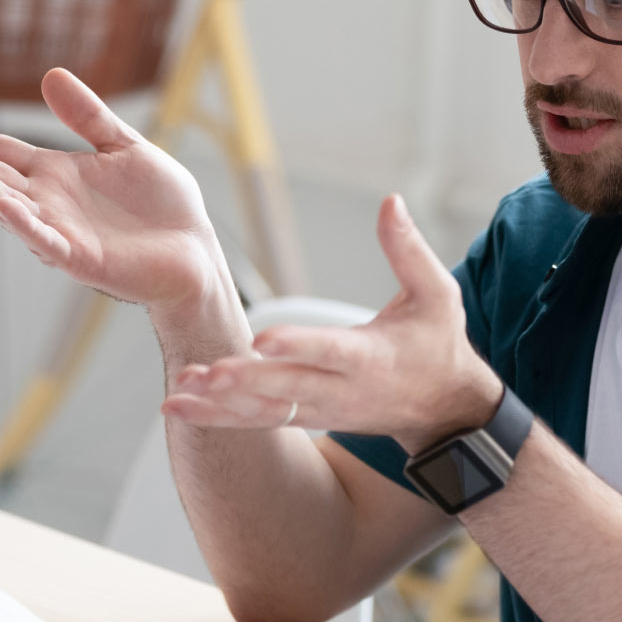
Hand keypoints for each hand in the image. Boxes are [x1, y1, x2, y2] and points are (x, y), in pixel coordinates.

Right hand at [0, 68, 226, 312]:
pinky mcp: (83, 259)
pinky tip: (3, 204)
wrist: (195, 252)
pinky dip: (25, 224)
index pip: (2, 152)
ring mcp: (62, 232)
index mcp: (58, 176)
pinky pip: (47, 241)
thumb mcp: (125, 148)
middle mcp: (50, 204)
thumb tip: (51, 74)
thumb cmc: (163, 207)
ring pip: (9, 206)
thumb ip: (89, 118)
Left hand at [164, 194, 502, 444]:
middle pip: (288, 387)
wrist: (444, 410)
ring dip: (220, 403)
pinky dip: (218, 416)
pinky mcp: (307, 418)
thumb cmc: (438, 343)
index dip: (297, 345)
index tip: (261, 338)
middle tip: (207, 371)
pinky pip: (258, 421)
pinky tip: (177, 405)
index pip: (330, 350)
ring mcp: (322, 409)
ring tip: (178, 391)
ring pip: (266, 411)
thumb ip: (408, 250)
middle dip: (245, 381)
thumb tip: (390, 201)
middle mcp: (342, 389)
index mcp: (372, 357)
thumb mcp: (438, 295)